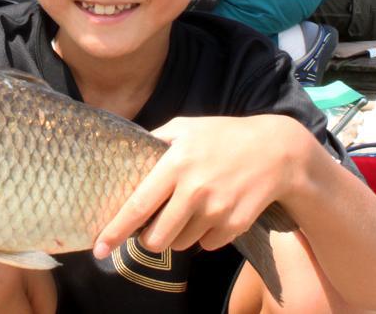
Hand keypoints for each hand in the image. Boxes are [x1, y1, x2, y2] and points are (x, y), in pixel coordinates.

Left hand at [93, 116, 306, 256]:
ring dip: (177, 236)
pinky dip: (204, 236)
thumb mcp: (186, 127)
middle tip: (151, 229)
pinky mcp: (235, 225)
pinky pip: (207, 245)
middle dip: (148, 239)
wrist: (275, 152)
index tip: (100, 247)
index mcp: (176, 164)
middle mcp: (194, 190)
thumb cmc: (223, 136)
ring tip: (188, 212)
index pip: (138, 205)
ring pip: (181, 244)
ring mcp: (216, 210)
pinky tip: (212, 213)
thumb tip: (126, 148)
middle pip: (157, 237)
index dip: (116, 230)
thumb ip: (155, 139)